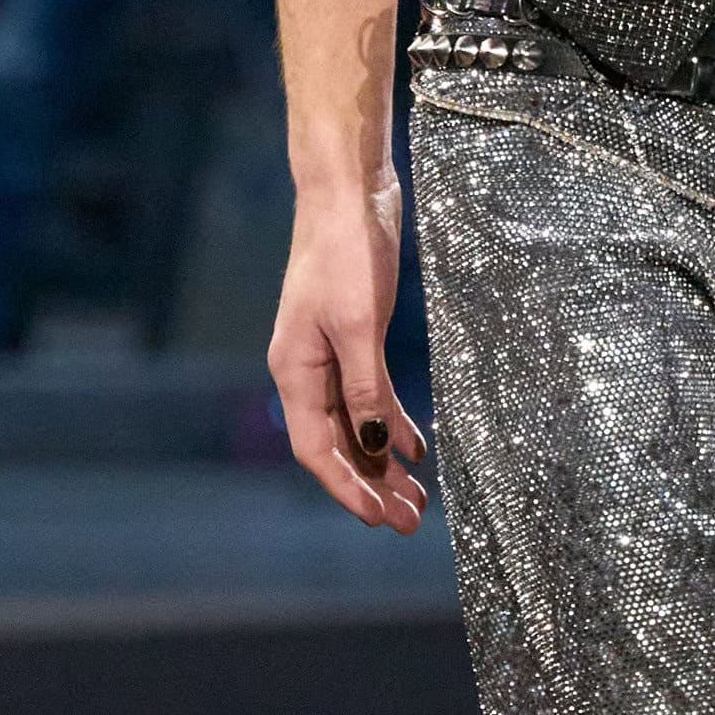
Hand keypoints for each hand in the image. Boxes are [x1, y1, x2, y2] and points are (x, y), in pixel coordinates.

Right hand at [268, 176, 429, 532]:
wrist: (347, 192)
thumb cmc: (345, 250)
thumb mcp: (358, 325)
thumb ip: (366, 390)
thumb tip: (374, 448)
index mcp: (295, 371)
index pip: (317, 450)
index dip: (347, 489)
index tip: (378, 519)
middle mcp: (307, 373)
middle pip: (339, 447)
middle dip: (373, 488)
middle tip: (410, 522)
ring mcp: (330, 360)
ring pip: (357, 429)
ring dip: (385, 466)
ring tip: (418, 499)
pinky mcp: (354, 343)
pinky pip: (372, 400)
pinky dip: (392, 427)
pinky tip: (416, 452)